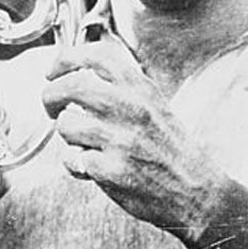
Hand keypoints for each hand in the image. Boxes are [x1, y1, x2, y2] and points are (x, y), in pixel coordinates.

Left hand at [43, 39, 230, 236]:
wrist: (197, 193)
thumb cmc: (172, 153)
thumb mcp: (155, 107)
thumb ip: (124, 90)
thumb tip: (79, 74)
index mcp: (143, 90)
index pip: (99, 56)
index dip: (67, 58)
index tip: (53, 69)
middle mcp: (132, 110)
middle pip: (73, 85)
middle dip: (51, 94)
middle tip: (50, 106)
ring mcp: (121, 140)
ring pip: (66, 123)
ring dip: (64, 133)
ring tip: (78, 141)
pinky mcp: (112, 171)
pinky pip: (72, 158)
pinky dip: (73, 163)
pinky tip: (88, 167)